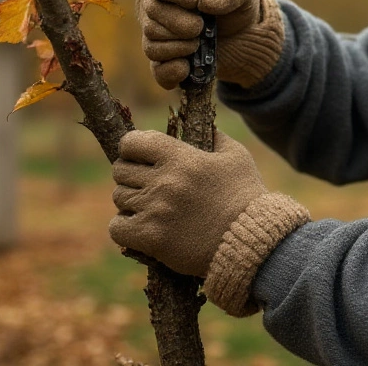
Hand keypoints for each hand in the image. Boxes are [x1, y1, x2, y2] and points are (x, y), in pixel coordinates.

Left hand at [109, 130, 309, 315]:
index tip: (138, 156)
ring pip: (119, 198)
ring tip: (148, 207)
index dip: (131, 147)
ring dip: (131, 202)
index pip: (132, 142)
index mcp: (181, 158)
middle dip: (130, 175)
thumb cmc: (246, 197)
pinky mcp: (151, 238)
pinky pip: (116, 228)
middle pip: (120, 170)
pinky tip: (139, 228)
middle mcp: (164, 181)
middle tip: (145, 185)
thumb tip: (206, 127)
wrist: (250, 241)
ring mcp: (155, 210)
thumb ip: (216, 137)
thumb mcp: (236, 157)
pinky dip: (124, 228)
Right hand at [136, 0, 284, 89]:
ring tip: (200, 39)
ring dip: (180, 45)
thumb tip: (206, 0)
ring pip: (152, 40)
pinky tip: (186, 68)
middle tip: (201, 25)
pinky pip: (156, 67)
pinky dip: (171, 71)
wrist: (243, 26)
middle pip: (151, 11)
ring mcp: (153, 25)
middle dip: (179, 22)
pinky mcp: (162, 53)